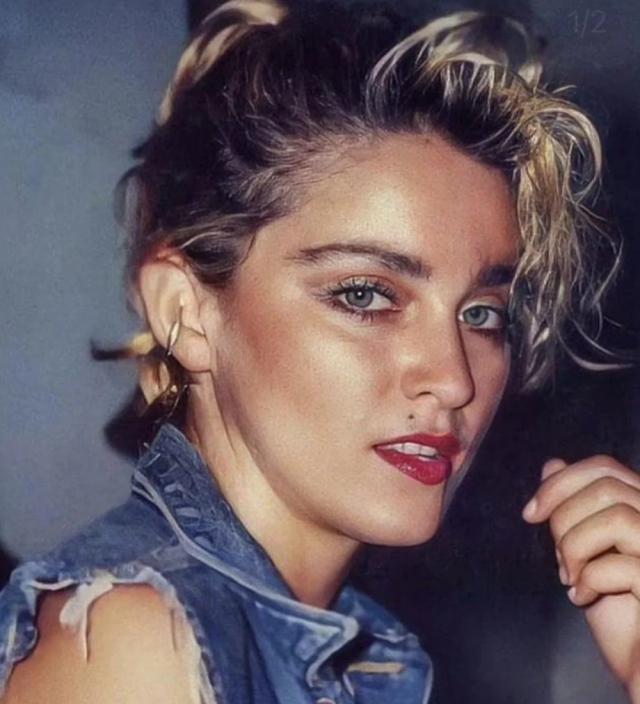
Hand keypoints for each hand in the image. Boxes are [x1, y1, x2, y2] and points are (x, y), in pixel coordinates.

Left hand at [523, 455, 639, 699]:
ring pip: (616, 516)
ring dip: (576, 546)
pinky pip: (624, 564)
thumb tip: (552, 464)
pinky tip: (582, 598)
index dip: (561, 483)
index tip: (530, 514)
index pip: (604, 467)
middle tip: (557, 558)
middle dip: (564, 517)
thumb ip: (575, 510)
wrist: (639, 666)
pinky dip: (590, 579)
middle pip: (606, 485)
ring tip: (569, 577)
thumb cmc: (618, 614)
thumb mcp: (585, 554)